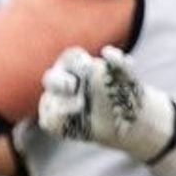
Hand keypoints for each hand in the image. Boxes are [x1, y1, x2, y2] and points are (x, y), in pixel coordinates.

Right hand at [37, 44, 175, 160]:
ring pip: (47, 101)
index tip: (87, 67)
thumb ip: (120, 63)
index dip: (76, 62)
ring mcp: (57, 102)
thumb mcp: (127, 79)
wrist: (126, 123)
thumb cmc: (124, 96)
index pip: (71, 58)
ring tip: (81, 105)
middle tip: (72, 86)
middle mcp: (63, 81)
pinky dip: (59, 120)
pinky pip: (49, 121)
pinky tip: (75, 122)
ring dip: (62, 104)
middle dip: (59, 81)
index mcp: (78, 65)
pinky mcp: (56, 121)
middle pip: (50, 78)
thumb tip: (106, 52)